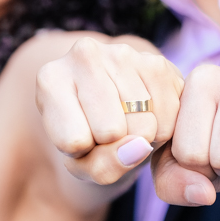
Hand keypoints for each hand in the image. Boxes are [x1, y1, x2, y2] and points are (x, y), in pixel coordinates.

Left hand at [36, 36, 184, 184]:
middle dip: (114, 145)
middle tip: (107, 132)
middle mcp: (84, 54)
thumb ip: (103, 167)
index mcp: (50, 78)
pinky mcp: (157, 61)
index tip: (81, 137)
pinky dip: (162, 130)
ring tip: (127, 124)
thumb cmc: (89, 139)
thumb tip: (141, 146)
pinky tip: (147, 116)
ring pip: (143, 126)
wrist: (112, 107)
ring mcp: (123, 52)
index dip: (83, 153)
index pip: (74, 141)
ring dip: (140, 138)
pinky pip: (169, 118)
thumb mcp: (82, 165)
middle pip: (110, 131)